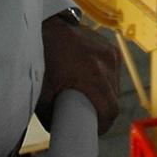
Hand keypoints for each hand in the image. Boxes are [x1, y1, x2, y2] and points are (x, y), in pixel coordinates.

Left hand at [38, 16, 119, 133]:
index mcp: (94, 75)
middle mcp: (107, 62)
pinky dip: (104, 78)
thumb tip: (60, 129)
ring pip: (115, 84)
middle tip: (85, 114)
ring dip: (105, 93)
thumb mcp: (41, 92)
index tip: (93, 130)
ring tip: (87, 95)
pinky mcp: (109, 46)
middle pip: (114, 98)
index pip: (110, 109)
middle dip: (102, 109)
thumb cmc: (41, 57)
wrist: (45, 26)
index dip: (102, 124)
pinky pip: (112, 70)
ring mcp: (110, 52)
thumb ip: (52, 115)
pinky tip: (90, 78)